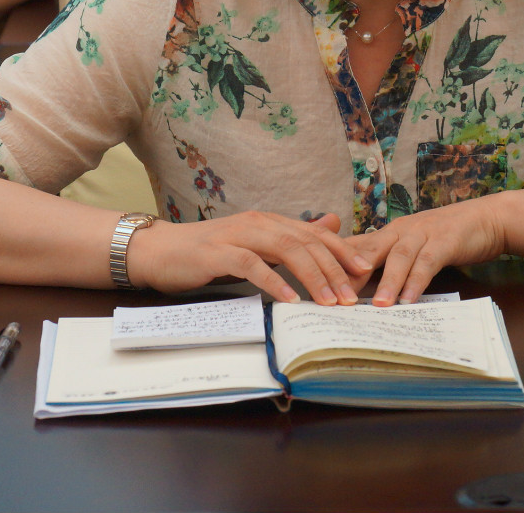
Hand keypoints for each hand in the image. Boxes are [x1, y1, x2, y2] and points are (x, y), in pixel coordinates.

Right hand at [126, 212, 370, 304]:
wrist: (159, 251)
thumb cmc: (207, 253)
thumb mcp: (254, 245)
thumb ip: (289, 238)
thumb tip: (330, 224)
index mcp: (269, 222)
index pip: (314, 233)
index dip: (341, 250)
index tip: (364, 271)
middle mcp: (258, 223)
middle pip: (306, 242)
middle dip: (333, 269)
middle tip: (352, 296)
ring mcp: (238, 235)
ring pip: (285, 250)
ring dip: (311, 276)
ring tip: (329, 301)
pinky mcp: (218, 252)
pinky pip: (252, 265)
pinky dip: (274, 282)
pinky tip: (290, 299)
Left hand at [348, 196, 508, 305]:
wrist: (486, 218)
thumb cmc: (445, 236)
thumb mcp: (411, 246)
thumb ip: (389, 262)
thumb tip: (361, 288)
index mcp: (389, 233)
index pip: (355, 248)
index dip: (335, 265)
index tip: (316, 285)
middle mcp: (400, 231)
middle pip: (369, 250)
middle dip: (350, 274)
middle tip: (335, 298)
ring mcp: (422, 234)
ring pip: (398, 258)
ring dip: (387, 282)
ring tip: (376, 306)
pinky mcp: (444, 241)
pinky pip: (427, 263)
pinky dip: (417, 281)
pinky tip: (409, 299)